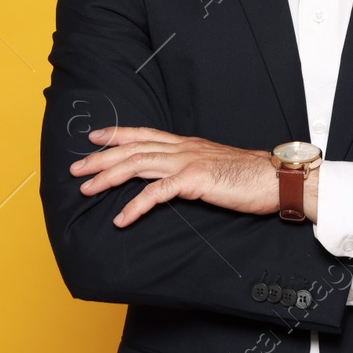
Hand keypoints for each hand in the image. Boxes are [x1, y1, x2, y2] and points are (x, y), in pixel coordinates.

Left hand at [70, 127, 281, 227]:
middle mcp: (183, 148)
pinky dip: (135, 206)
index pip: (144, 134)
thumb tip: (176, 179)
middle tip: (76, 168)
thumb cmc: (249, 177)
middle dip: (101, 158)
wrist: (276, 178)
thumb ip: (193, 169)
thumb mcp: (214, 167)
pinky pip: (157, 193)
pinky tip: (121, 218)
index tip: (94, 138)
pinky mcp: (195, 180)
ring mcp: (188, 162)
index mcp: (187, 144)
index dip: (117, 134)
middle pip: (133, 148)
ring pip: (138, 164)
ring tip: (87, 189)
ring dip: (108, 177)